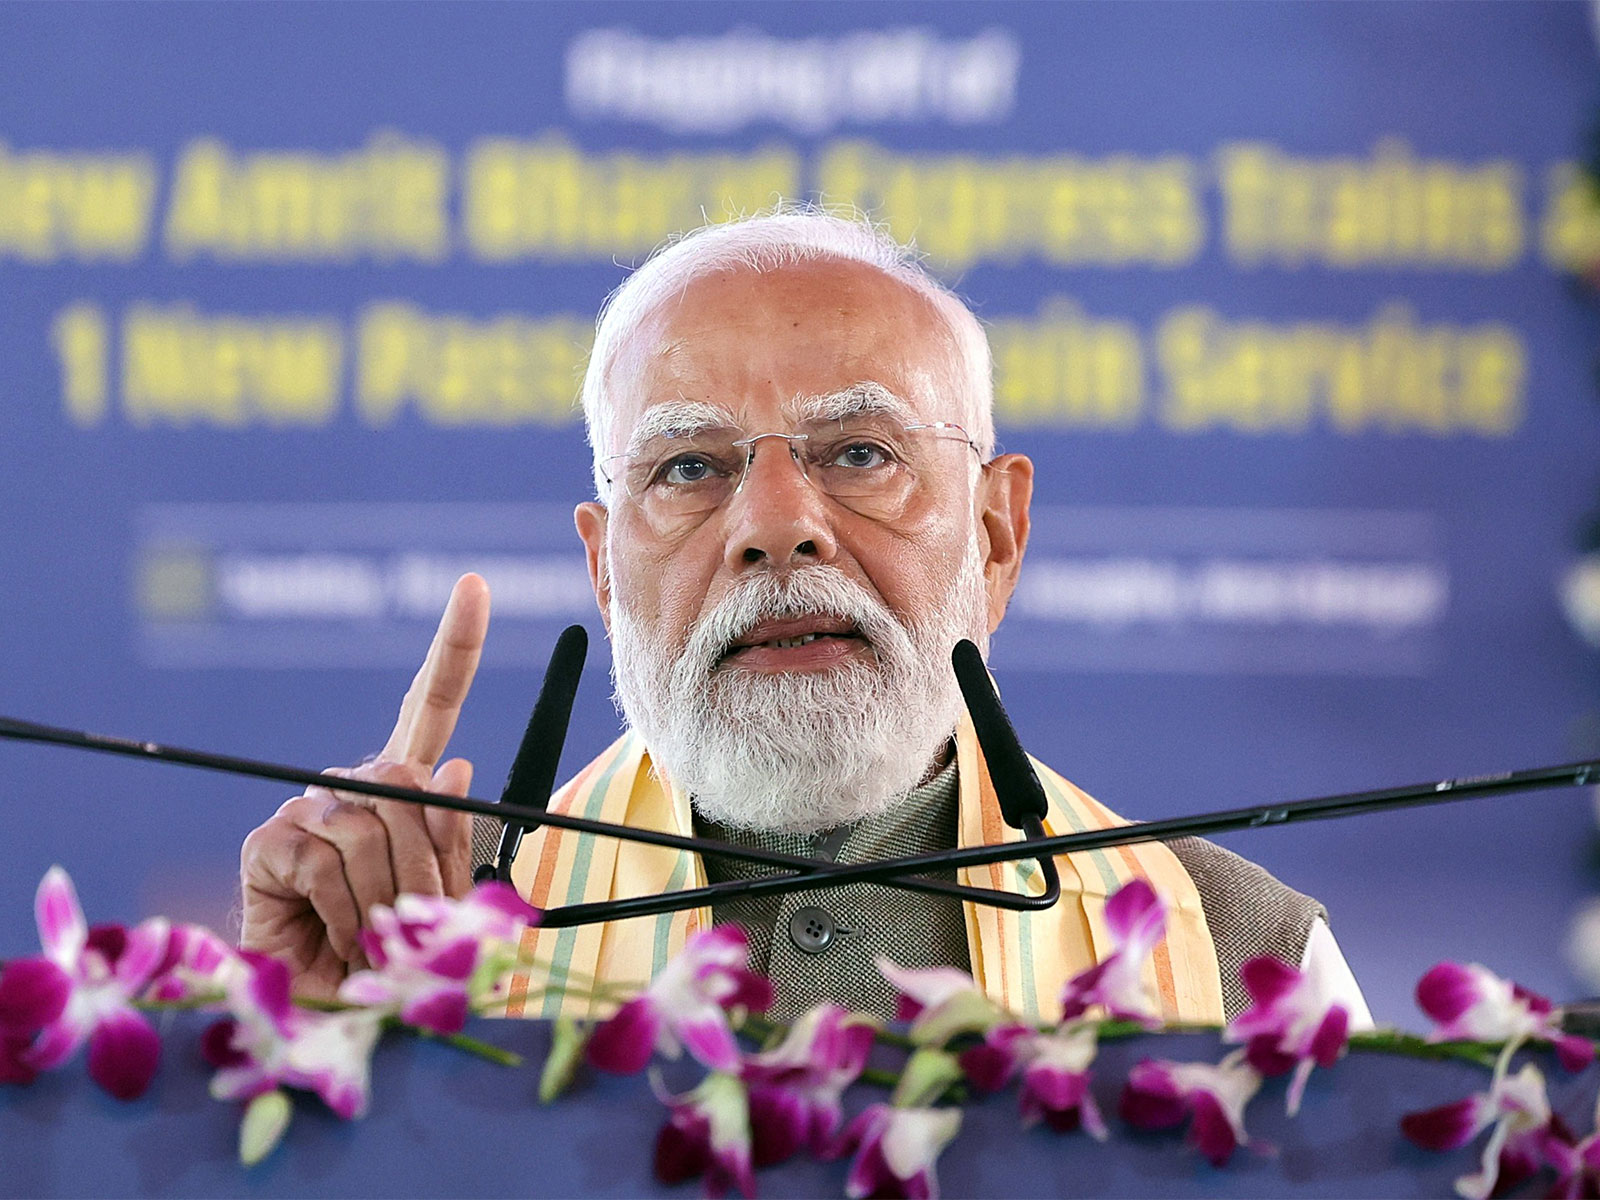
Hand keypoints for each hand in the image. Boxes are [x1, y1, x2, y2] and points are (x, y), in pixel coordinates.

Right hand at [238, 573, 490, 998]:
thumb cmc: (394, 957)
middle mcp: (353, 787)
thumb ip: (455, 842)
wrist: (332, 1015)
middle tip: (418, 924)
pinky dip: (348, 911)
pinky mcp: (269, 841)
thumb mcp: (445, 901)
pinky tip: (338, 937)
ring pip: (373, 827)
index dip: (453, 648)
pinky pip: (328, 859)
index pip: (429, 706)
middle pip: (413, 783)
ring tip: (378, 940)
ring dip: (390, 899)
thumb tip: (457, 764)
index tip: (475, 585)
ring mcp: (307, 808)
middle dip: (430, 865)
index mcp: (404, 790)